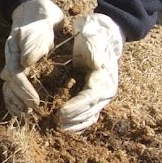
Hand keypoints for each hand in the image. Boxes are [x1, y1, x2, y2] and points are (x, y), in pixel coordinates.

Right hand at [0, 0, 64, 116]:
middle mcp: (11, 58)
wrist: (35, 9)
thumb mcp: (41, 25)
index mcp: (14, 49)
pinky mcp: (20, 66)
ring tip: (25, 115)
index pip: (15, 74)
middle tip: (32, 113)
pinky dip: (15, 98)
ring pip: (8, 86)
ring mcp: (14, 62)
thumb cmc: (40, 16)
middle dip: (19, 100)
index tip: (35, 102)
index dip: (24, 90)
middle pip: (9, 84)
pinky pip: (13, 85)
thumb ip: (34, 42)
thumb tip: (25, 63)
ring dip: (15, 102)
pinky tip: (20, 109)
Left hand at [58, 13, 123, 132]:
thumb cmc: (94, 37)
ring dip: (75, 123)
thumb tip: (96, 64)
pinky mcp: (95, 97)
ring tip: (58, 126)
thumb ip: (94, 50)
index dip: (76, 107)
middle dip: (73, 118)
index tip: (61, 113)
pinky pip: (88, 115)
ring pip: (90, 116)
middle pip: (90, 111)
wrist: (103, 35)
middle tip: (55, 122)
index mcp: (105, 78)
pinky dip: (78, 122)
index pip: (91, 98)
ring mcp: (101, 95)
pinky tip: (66, 126)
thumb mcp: (93, 39)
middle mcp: (106, 90)